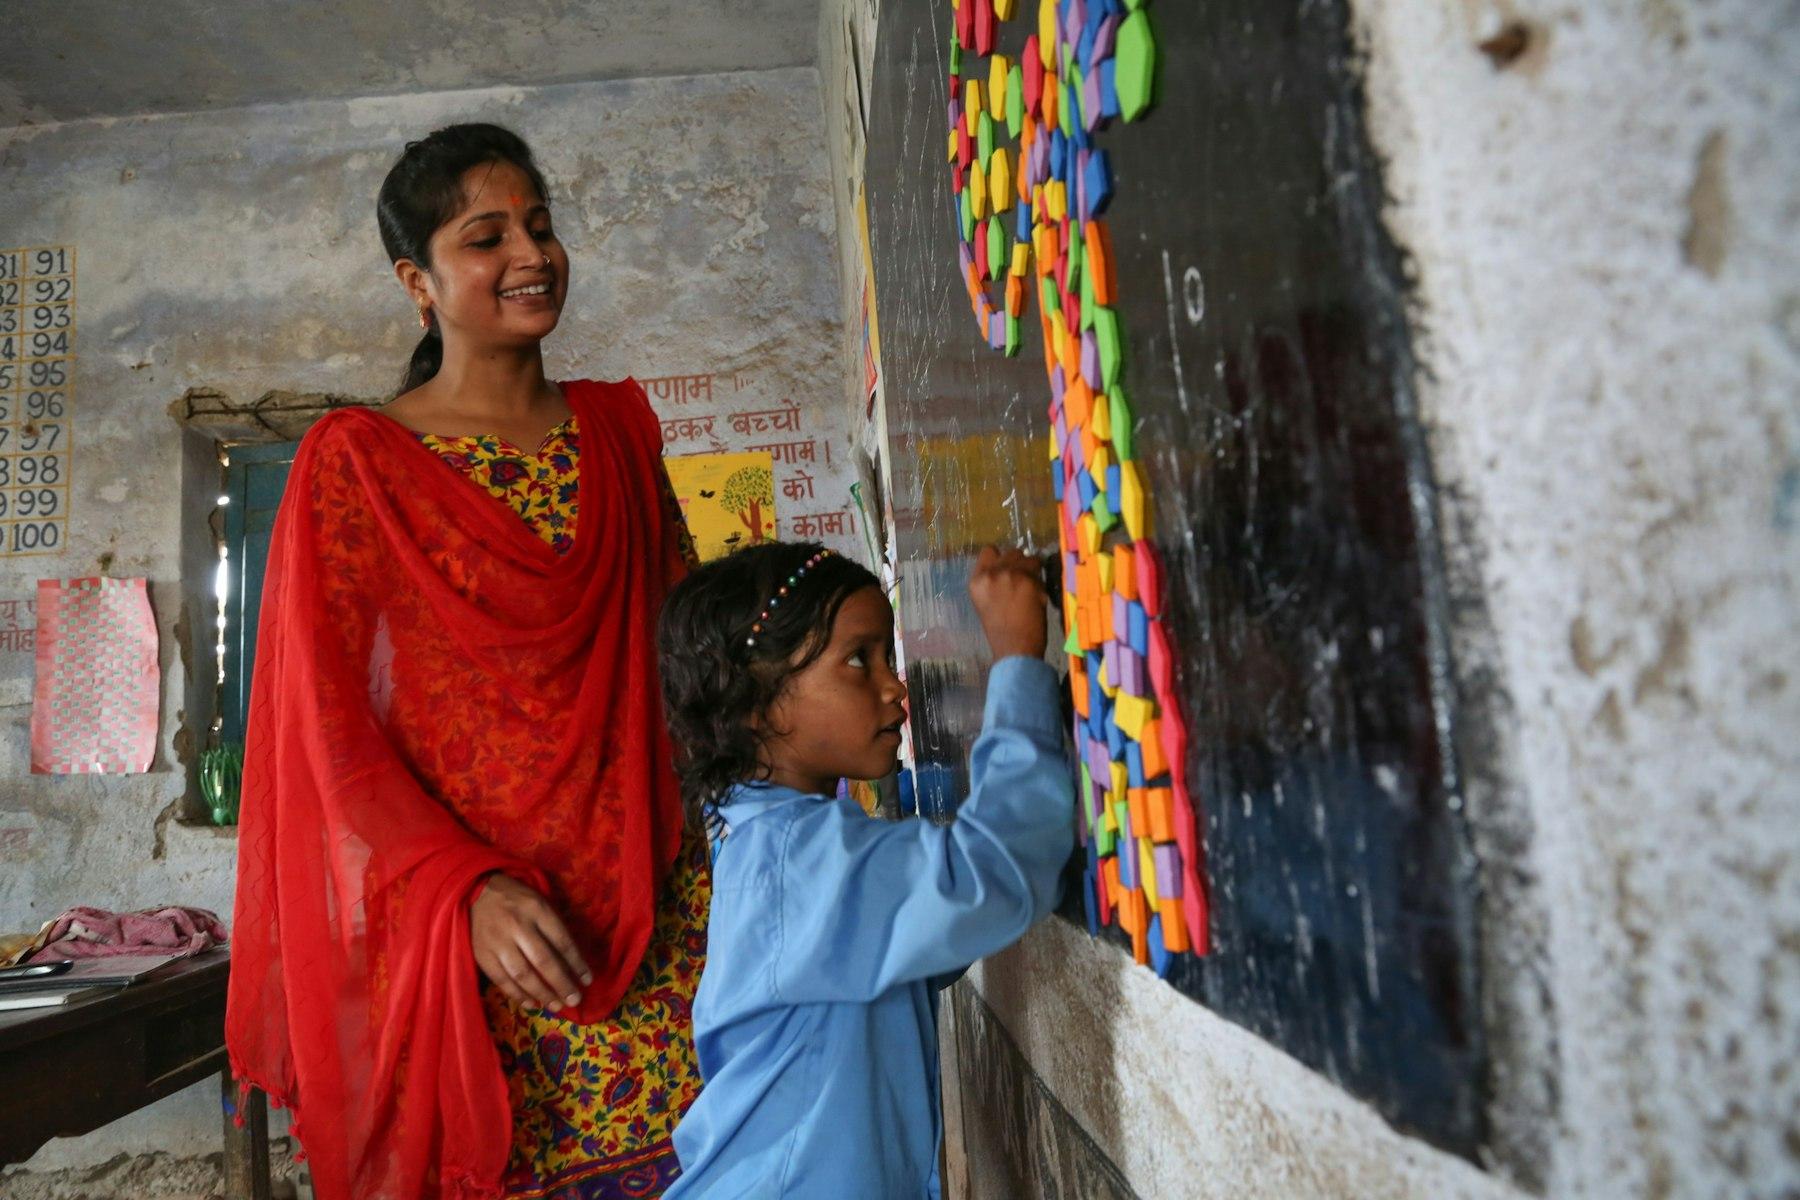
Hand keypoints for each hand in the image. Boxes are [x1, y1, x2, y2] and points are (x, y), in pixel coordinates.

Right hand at [469, 874, 592, 1010]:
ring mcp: (498, 942)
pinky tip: (532, 1003)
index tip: (587, 980)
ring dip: (542, 993)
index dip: (577, 963)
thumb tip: (572, 961)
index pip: (562, 941)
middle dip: (562, 984)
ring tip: (557, 1006)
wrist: (476, 891)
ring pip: (523, 974)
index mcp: (537, 910)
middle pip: (544, 961)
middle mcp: (518, 926)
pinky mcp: (482, 954)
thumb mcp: (540, 902)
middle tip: (575, 1000)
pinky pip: (502, 980)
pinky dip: (518, 995)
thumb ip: (553, 927)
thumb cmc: (515, 898)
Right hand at [969, 545, 1048, 661]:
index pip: (988, 552)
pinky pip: (1039, 568)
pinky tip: (1040, 592)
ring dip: (1031, 567)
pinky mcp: (1028, 579)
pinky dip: (1041, 579)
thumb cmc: (1000, 631)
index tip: (1008, 567)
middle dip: (1018, 562)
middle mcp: (991, 573)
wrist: (1014, 649)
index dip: (1000, 558)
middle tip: (1023, 578)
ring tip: (1032, 585)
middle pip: (1010, 551)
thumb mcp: (986, 601)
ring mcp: (1010, 574)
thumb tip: (1009, 568)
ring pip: (1027, 557)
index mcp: (976, 581)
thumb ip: (993, 582)